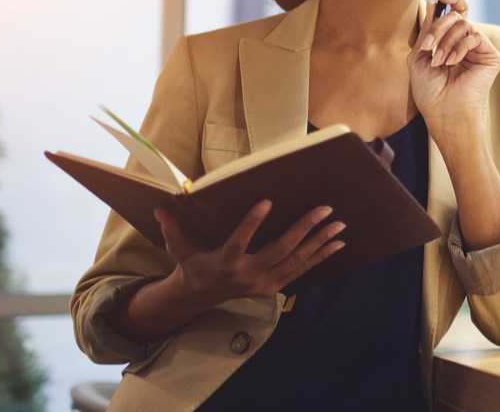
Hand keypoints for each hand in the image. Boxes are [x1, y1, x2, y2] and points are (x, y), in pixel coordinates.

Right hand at [154, 200, 344, 307]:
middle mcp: (247, 275)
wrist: (201, 296)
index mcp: (224, 262)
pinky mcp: (274, 287)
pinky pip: (301, 271)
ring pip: (296, 261)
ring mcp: (263, 283)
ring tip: (339, 225)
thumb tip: (160, 206)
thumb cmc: (193, 264)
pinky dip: (321, 257)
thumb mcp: (179, 248)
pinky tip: (338, 244)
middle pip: (280, 250)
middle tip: (324, 209)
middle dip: (304, 229)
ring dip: (320, 242)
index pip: (239, 242)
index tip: (266, 202)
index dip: (252, 223)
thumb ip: (172, 228)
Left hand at [408, 0, 499, 134]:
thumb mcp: (419, 56)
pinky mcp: (491, 56)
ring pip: (463, 24)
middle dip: (439, 27)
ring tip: (439, 61)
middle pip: (456, 15)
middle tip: (429, 46)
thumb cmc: (429, 91)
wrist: (443, 113)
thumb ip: (427, 30)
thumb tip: (432, 2)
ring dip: (446, 41)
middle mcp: (466, 42)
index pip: (455, 12)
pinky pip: (475, 36)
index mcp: (451, 41)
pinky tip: (452, 63)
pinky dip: (459, 48)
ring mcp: (479, 49)